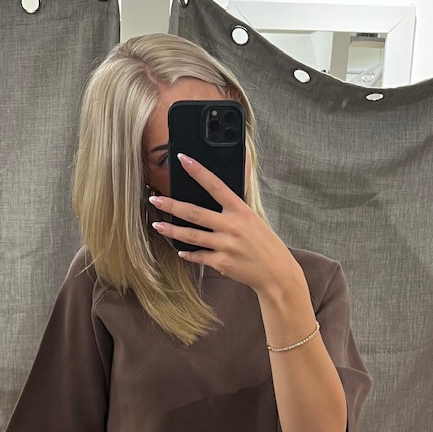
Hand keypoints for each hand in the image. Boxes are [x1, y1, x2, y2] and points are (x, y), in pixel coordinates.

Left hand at [148, 153, 295, 294]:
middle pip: (194, 212)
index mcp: (240, 210)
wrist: (277, 272)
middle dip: (171, 205)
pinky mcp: (221, 262)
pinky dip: (188, 254)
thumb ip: (234, 209)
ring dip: (171, 231)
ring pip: (191, 236)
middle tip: (155, 199)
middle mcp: (231, 226)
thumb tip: (216, 195)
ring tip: (156, 226)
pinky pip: (199, 256)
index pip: (215, 185)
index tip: (182, 159)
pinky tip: (180, 251)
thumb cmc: (265, 244)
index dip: (198, 171)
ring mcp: (225, 245)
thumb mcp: (253, 219)